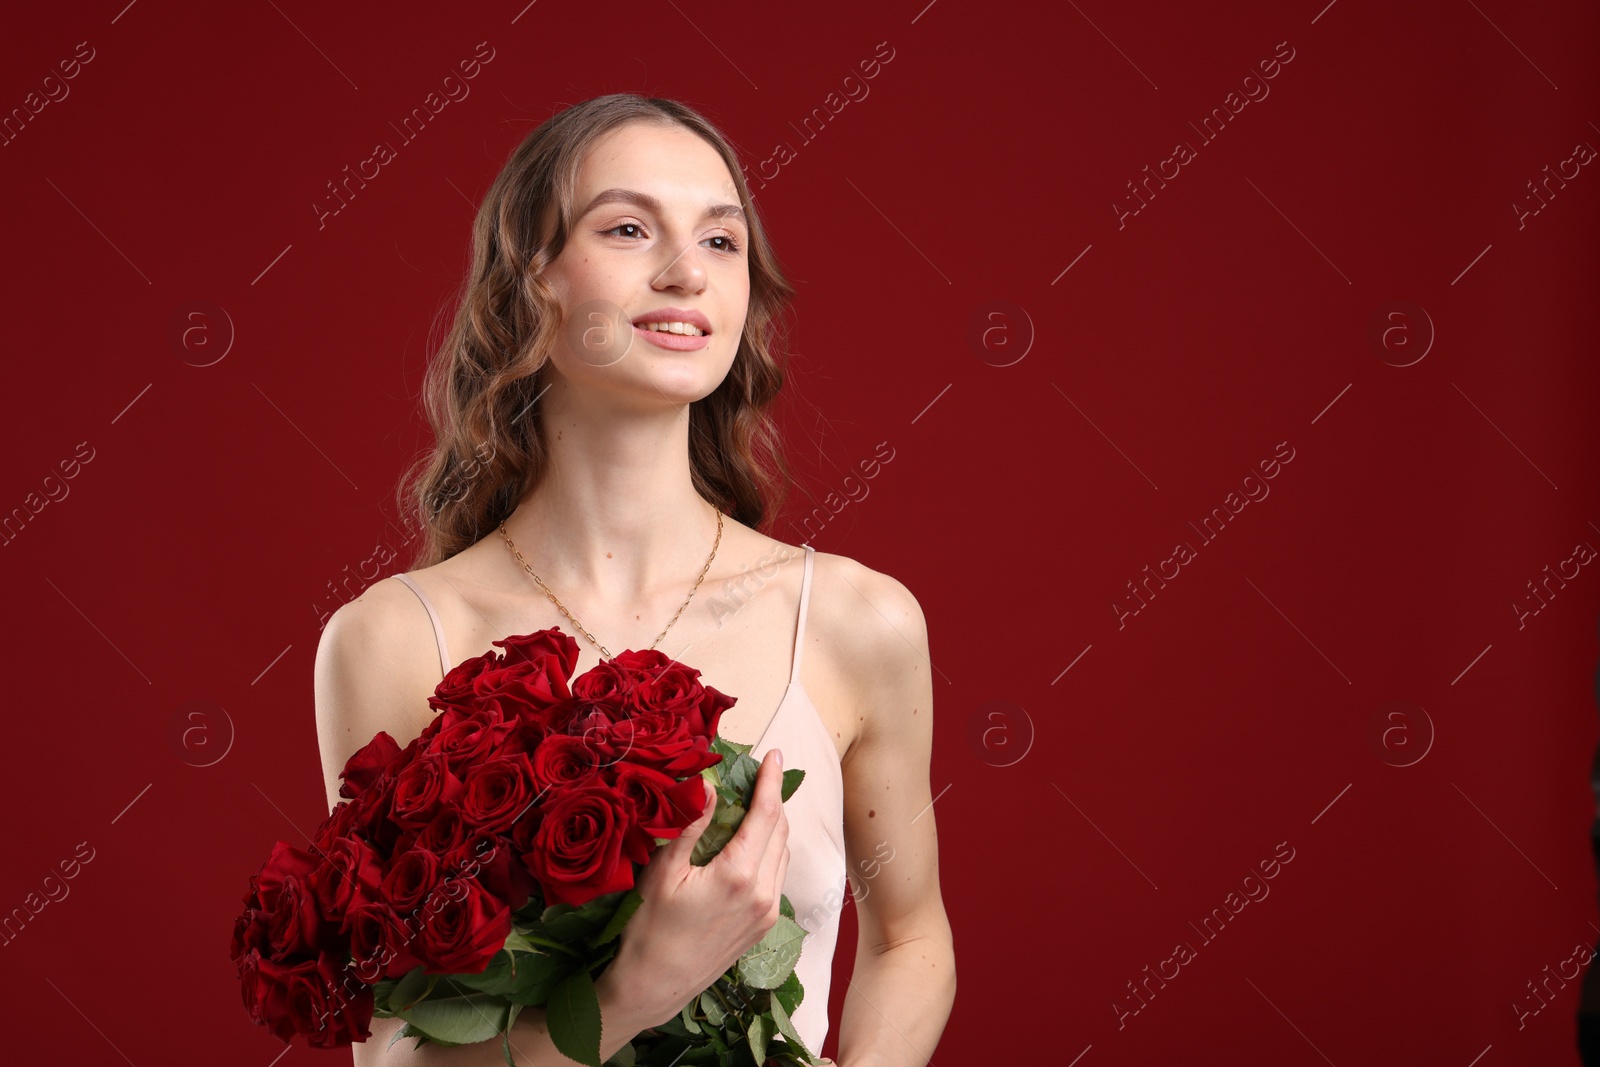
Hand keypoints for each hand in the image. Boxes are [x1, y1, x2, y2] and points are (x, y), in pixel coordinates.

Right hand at [604, 748, 792, 1026]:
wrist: (654, 987)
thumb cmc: (650, 929)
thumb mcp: (665, 870)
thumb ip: (693, 825)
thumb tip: (711, 786)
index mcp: (740, 875)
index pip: (766, 815)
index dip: (770, 780)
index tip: (773, 755)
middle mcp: (763, 893)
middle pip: (780, 831)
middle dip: (770, 799)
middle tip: (753, 776)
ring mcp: (767, 912)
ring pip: (782, 853)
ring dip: (772, 825)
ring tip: (749, 806)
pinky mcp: (763, 926)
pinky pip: (776, 876)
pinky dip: (768, 851)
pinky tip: (747, 844)